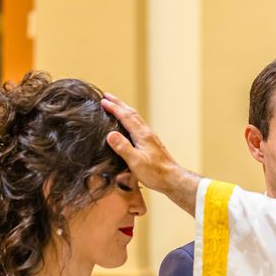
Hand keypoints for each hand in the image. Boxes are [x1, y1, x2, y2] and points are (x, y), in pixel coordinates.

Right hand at [101, 94, 200, 214]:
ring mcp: (151, 138)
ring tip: (117, 106)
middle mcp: (147, 133)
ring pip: (136, 118)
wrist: (173, 179)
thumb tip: (110, 134)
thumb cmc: (155, 173)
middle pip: (132, 113)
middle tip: (107, 95)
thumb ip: (123, 147)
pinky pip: (139, 125)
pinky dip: (131, 119)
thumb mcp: (136, 161)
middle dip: (119, 103)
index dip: (114, 108)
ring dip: (125, 110)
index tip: (103, 100)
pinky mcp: (152, 144)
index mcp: (142, 135)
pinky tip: (130, 125)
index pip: (126, 117)